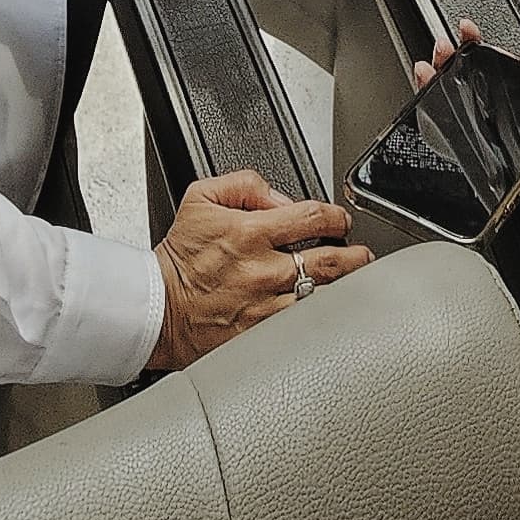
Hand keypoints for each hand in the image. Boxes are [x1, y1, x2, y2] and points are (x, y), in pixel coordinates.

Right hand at [147, 170, 363, 373]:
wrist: (157, 307)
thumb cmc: (179, 257)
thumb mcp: (201, 197)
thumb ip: (244, 184)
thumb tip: (280, 197)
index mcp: (250, 233)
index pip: (312, 217)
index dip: (336, 216)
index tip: (340, 220)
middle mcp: (263, 270)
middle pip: (330, 261)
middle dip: (355, 256)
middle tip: (362, 254)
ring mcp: (265, 307)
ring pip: (323, 297)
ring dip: (346, 288)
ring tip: (356, 281)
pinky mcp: (262, 335)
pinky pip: (304, 327)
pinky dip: (321, 317)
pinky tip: (331, 311)